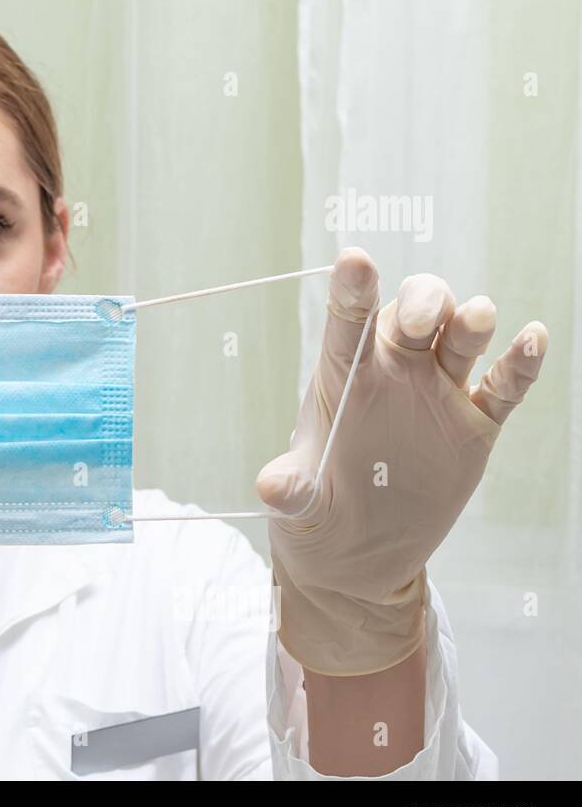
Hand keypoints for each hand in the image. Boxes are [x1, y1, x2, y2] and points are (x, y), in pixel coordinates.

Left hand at [256, 247, 546, 675]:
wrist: (356, 547)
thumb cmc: (316, 504)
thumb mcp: (298, 500)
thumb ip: (290, 486)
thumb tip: (273, 488)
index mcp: (343, 375)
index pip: (347, 321)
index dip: (353, 289)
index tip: (355, 259)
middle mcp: (393, 371)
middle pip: (414, 313)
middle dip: (421, 305)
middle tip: (419, 324)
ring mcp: (437, 393)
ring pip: (460, 338)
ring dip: (470, 323)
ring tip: (475, 318)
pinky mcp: (474, 424)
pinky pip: (504, 386)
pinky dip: (520, 362)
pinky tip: (532, 340)